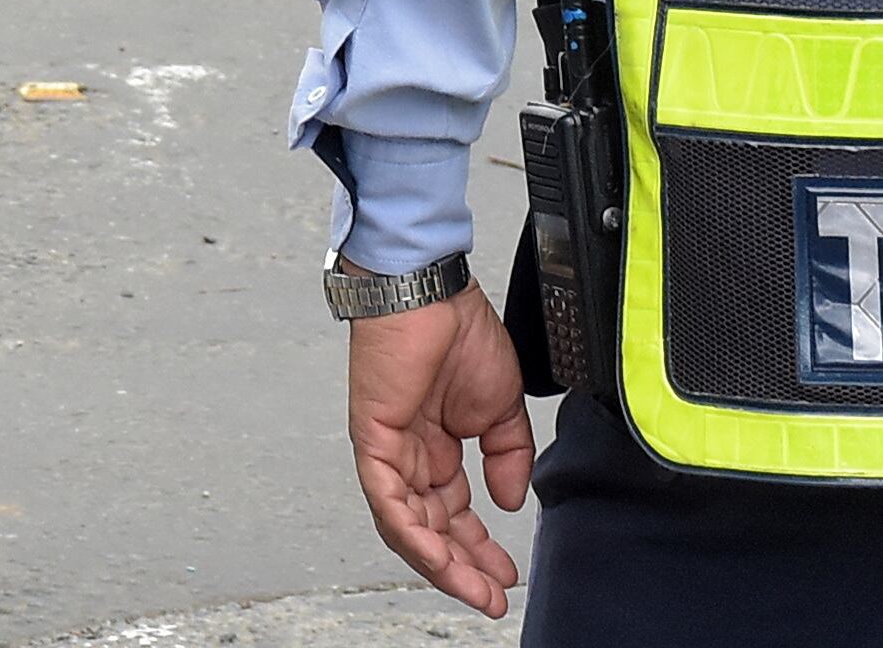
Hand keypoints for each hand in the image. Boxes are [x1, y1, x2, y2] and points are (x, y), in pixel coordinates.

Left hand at [347, 284, 534, 618]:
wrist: (430, 289)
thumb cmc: (456, 329)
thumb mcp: (501, 406)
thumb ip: (509, 456)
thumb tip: (511, 500)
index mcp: (437, 445)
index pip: (454, 512)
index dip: (480, 548)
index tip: (505, 574)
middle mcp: (409, 453)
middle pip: (432, 527)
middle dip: (464, 566)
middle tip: (492, 594)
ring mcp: (387, 448)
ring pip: (407, 524)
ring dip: (441, 561)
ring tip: (474, 588)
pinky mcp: (371, 438)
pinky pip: (387, 499)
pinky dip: (412, 532)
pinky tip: (439, 556)